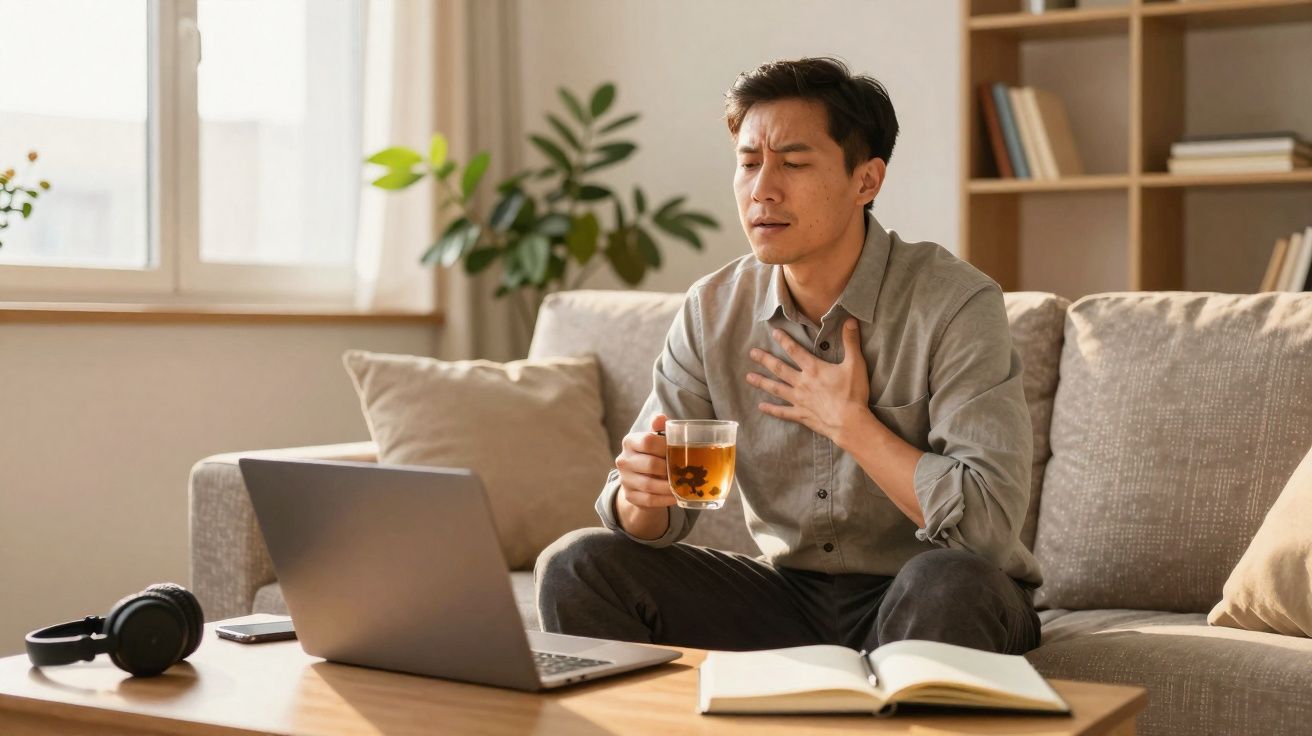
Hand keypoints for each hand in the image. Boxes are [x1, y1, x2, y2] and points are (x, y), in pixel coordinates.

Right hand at [615, 413, 674, 508]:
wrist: (641, 477)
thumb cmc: (653, 453)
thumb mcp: (656, 438)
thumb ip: (660, 427)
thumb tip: (660, 417)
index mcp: (630, 441)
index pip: (648, 441)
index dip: (665, 446)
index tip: (678, 451)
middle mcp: (623, 460)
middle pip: (650, 465)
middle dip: (669, 469)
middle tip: (685, 471)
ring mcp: (624, 479)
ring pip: (649, 485)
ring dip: (669, 487)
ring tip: (683, 486)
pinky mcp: (629, 496)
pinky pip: (649, 499)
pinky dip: (664, 499)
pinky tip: (676, 496)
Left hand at [747, 319, 870, 440]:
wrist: (850, 422)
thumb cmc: (853, 393)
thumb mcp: (855, 364)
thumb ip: (851, 342)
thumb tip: (850, 320)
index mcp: (813, 369)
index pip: (795, 351)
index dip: (784, 340)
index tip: (773, 333)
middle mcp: (802, 383)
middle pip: (779, 368)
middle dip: (765, 360)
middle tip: (752, 353)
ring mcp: (799, 400)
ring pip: (776, 389)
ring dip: (762, 382)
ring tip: (748, 377)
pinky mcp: (801, 415)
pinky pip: (782, 412)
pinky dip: (771, 409)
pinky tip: (761, 407)